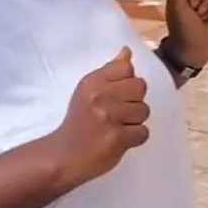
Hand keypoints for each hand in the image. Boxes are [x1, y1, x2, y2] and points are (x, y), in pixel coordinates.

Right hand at [48, 47, 149, 185]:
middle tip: (117, 114)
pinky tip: (119, 140)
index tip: (114, 96)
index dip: (126, 83)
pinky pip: (143, 132)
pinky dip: (134, 138)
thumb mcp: (88, 90)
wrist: (62, 156)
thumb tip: (127, 51)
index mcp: (93, 82)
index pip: (127, 68)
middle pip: (140, 87)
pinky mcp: (118, 137)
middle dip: (133, 101)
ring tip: (116, 127)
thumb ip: (110, 71)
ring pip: (144, 110)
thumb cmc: (79, 121)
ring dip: (134, 122)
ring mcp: (109, 117)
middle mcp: (101, 96)